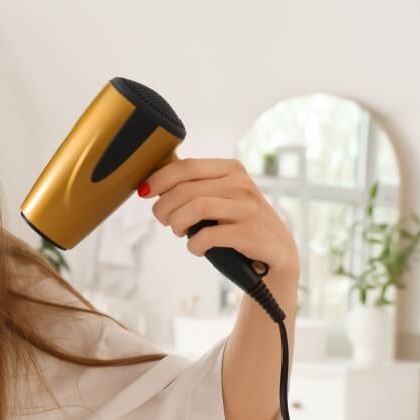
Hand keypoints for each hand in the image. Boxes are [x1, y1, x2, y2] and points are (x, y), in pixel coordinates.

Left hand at [140, 157, 299, 283]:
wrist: (276, 253)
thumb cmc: (237, 224)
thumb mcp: (220, 197)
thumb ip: (194, 188)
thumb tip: (152, 186)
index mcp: (231, 169)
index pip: (187, 166)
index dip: (159, 178)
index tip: (144, 192)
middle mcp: (241, 184)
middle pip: (185, 189)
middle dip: (163, 207)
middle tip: (164, 220)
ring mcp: (247, 207)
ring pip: (196, 207)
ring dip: (177, 223)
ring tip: (178, 232)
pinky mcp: (250, 232)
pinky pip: (208, 235)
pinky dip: (194, 244)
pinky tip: (196, 248)